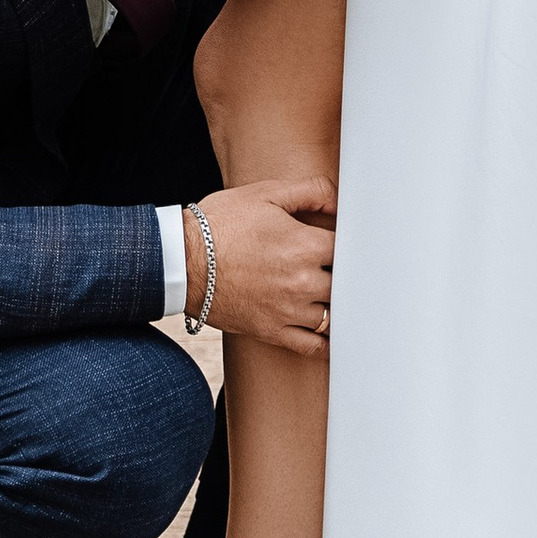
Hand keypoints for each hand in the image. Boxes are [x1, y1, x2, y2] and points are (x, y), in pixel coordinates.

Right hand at [192, 177, 335, 355]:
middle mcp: (303, 281)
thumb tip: (339, 202)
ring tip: (338, 295)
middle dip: (346, 274)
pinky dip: (327, 342)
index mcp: (305, 245)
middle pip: (346, 283)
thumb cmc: (221, 224)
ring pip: (333, 315)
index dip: (353, 243)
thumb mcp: (266, 193)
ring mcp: (289, 310)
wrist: (183, 261)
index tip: (350, 242)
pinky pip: (312, 346)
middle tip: (348, 269)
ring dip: (337, 304)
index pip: (350, 248)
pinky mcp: (272, 331)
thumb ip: (310, 191)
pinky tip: (332, 334)